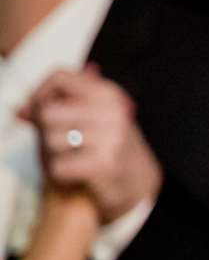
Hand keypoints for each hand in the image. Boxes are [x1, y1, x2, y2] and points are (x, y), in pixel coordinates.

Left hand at [21, 64, 159, 222]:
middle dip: (45, 130)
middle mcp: (112, 111)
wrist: (138, 183)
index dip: (40, 92)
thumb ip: (57, 107)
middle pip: (48, 112)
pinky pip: (58, 166)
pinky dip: (61, 173)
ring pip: (50, 139)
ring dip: (53, 153)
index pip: (61, 77)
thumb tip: (19, 111)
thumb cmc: (103, 146)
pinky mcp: (106, 164)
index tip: (35, 111)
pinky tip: (76, 172)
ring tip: (74, 157)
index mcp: (108, 93)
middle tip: (60, 142)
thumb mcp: (89, 117)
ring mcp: (112, 137)